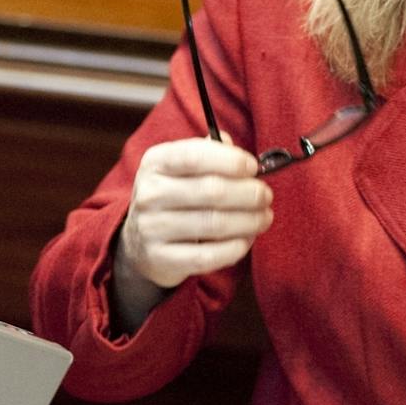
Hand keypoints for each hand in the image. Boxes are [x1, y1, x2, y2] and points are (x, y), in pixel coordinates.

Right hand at [112, 137, 272, 322]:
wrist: (140, 242)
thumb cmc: (173, 198)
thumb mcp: (181, 168)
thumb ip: (208, 152)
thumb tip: (234, 145)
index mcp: (155, 162)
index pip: (195, 156)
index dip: (232, 161)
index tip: (254, 167)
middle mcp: (149, 193)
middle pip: (212, 191)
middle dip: (249, 193)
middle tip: (266, 196)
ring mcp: (151, 228)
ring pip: (214, 224)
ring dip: (249, 221)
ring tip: (264, 217)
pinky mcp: (161, 259)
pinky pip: (208, 255)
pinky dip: (236, 248)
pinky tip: (246, 240)